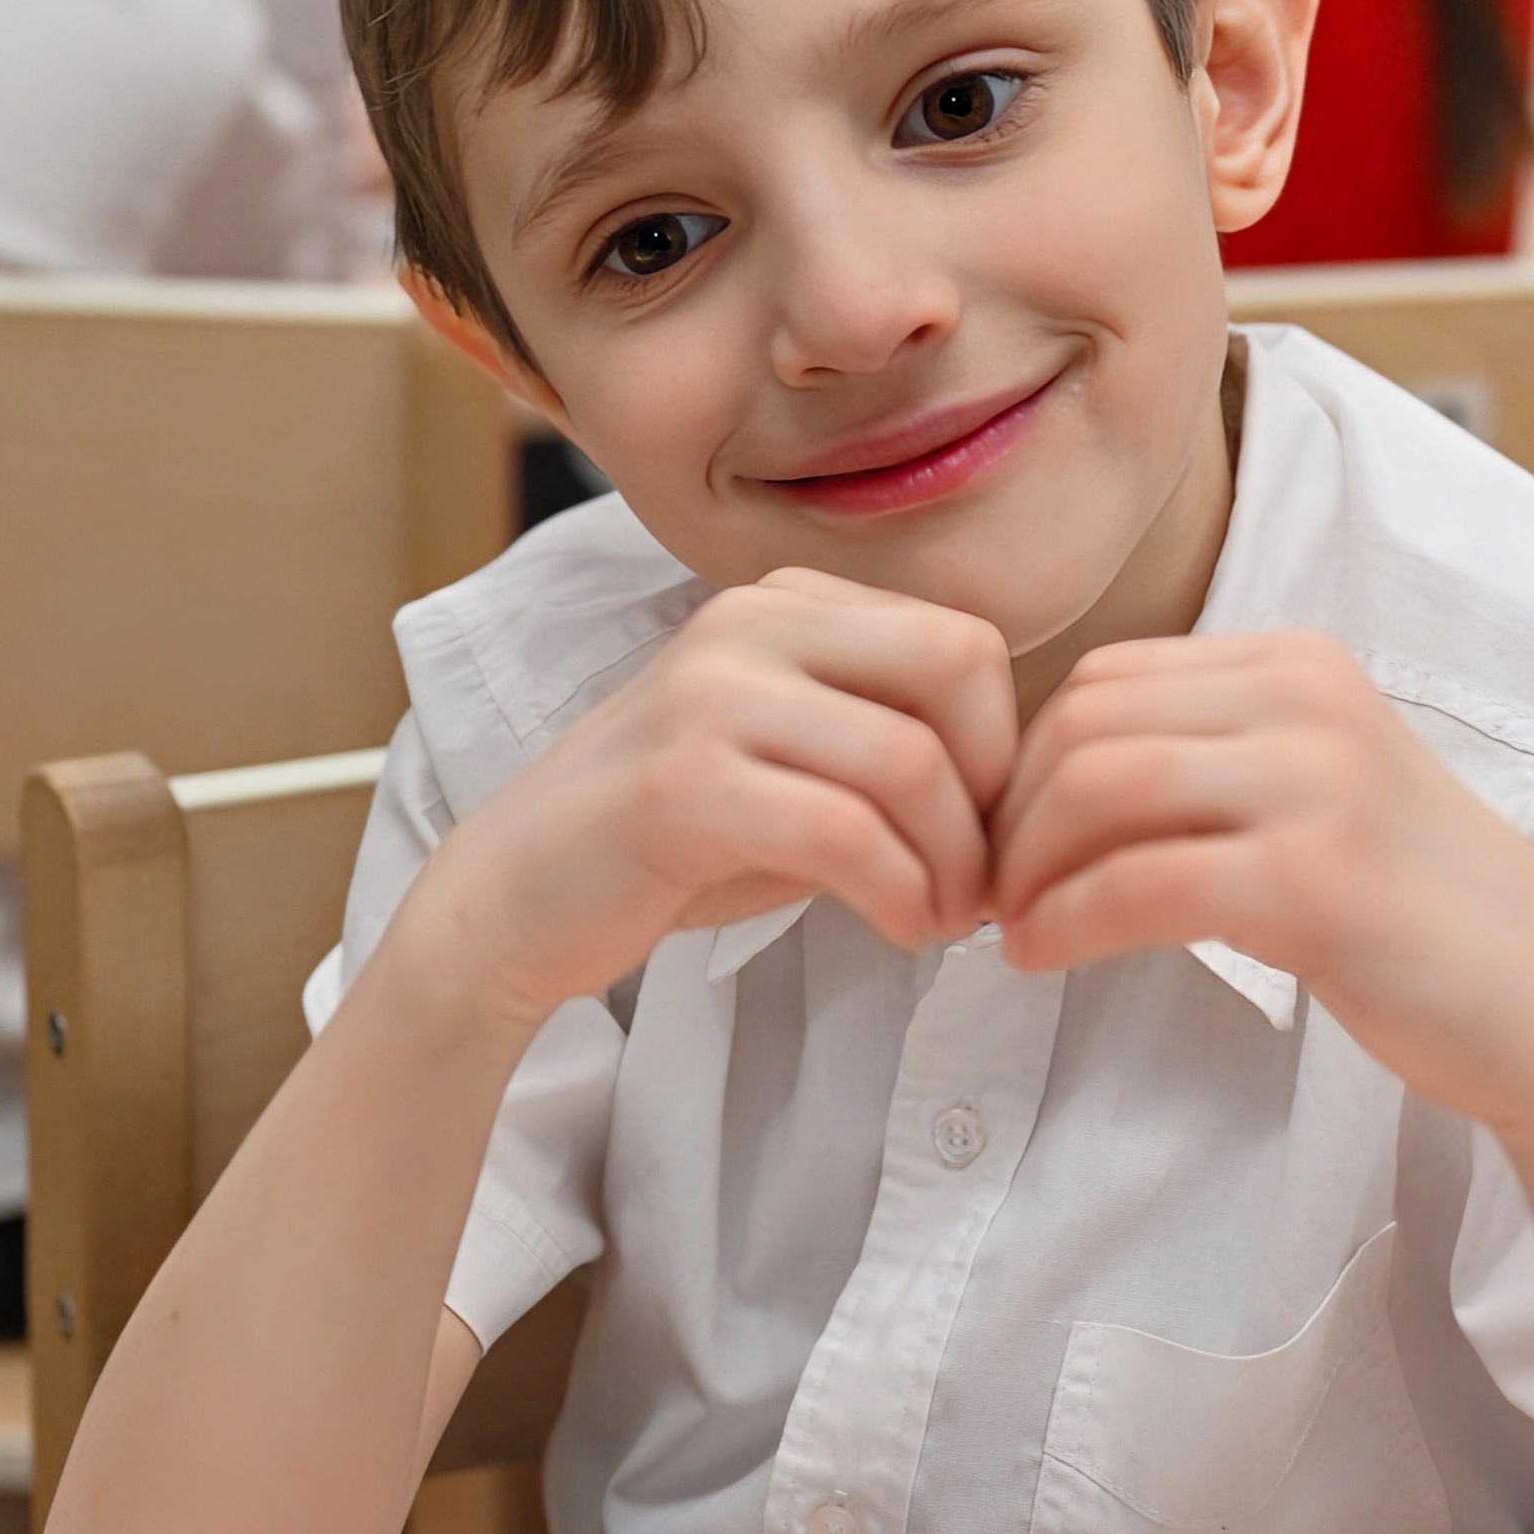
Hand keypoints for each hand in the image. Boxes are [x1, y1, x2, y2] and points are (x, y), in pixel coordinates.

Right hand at [412, 570, 1018, 1037]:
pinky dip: (901, 894)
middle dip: (994, 790)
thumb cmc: (671, 843)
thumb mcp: (790, 762)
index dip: (1004, 745)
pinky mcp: (681, 785)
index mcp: (780, 603)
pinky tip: (901, 930)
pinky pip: (845, 832)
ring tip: (939, 918)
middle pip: (956, 667)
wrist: (512, 897)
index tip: (985, 833)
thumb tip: (1021, 791)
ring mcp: (708, 695)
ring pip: (909, 760)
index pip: (961, 639)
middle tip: (979, 879)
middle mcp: (747, 623)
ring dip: (952, 862)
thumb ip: (885, 743)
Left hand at [989, 629, 1533, 1141]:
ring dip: (1025, 869)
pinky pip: (1133, 884)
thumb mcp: (1315, 785)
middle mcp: (1308, 701)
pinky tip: (1041, 956)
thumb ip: (1206, 757)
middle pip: (1083, 726)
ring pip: (1095, 791)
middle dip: (1009, 815)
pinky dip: (1063, 922)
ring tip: (1012, 926)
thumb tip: (1043, 778)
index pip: (1105, 678)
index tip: (1004, 837)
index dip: (1025, 760)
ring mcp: (1316, 785)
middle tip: (989, 891)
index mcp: (1300, 663)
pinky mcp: (1313, 883)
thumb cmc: (1412, 910)